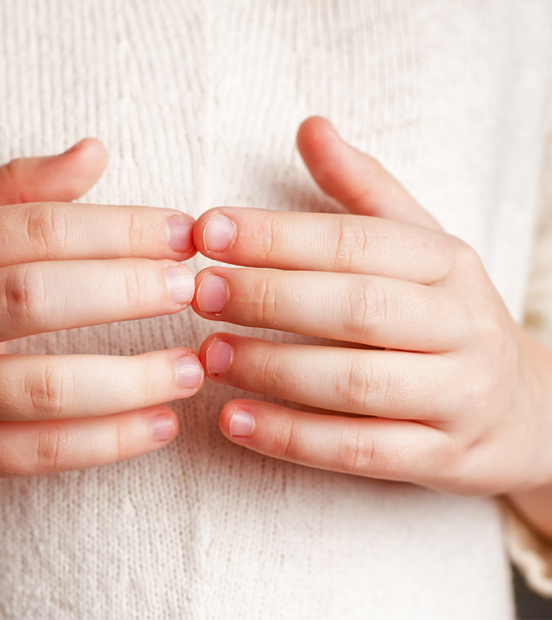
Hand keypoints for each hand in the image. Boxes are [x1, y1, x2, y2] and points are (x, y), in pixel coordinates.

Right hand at [0, 139, 203, 491]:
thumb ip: (17, 190)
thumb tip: (95, 151)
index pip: (35, 228)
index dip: (118, 227)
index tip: (182, 232)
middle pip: (35, 297)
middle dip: (126, 291)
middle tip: (192, 289)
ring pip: (43, 386)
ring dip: (131, 378)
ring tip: (194, 366)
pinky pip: (39, 452)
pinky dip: (109, 442)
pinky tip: (162, 425)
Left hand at [191, 117, 551, 496]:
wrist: (525, 409)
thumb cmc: (446, 317)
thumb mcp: (420, 246)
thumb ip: (362, 190)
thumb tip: (310, 126)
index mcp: (446, 263)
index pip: (355, 242)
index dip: (277, 236)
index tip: (207, 230)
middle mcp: (460, 326)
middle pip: (356, 308)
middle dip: (270, 298)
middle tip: (198, 292)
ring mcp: (458, 396)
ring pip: (357, 383)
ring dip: (273, 369)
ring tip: (207, 355)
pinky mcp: (443, 458)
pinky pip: (360, 451)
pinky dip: (291, 437)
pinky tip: (233, 419)